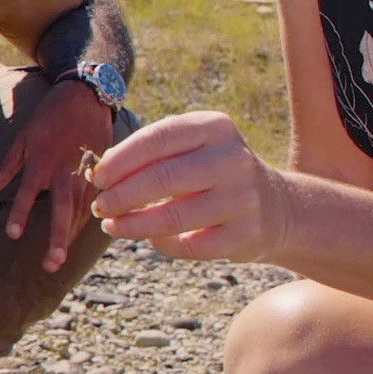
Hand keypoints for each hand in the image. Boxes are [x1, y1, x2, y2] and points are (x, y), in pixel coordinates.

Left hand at [0, 79, 116, 271]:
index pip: (28, 193)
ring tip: (60, 259)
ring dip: (71, 235)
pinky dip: (87, 219)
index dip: (20, 214)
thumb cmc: (49, 117)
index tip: (13, 236)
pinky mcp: (101, 173)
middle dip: (57, 238)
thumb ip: (6, 167)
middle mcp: (64, 170)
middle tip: (51, 264)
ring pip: (80, 210)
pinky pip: (94, 201)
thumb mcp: (23, 137)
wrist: (86, 96)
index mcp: (42, 161)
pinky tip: (78, 235)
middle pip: (61, 209)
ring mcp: (85, 173)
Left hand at [88, 110, 293, 260]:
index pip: (157, 139)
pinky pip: (189, 246)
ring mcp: (241, 199)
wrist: (274, 206)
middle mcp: (231, 159)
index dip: (121, 159)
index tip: (98, 177)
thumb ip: (152, 152)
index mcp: (214, 127)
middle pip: (162, 178)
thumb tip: (102, 172)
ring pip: (172, 217)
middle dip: (122, 195)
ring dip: (133, 224)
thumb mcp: (193, 146)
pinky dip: (161, 244)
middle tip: (100, 205)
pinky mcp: (243, 236)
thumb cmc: (212, 171)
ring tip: (111, 225)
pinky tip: (148, 237)